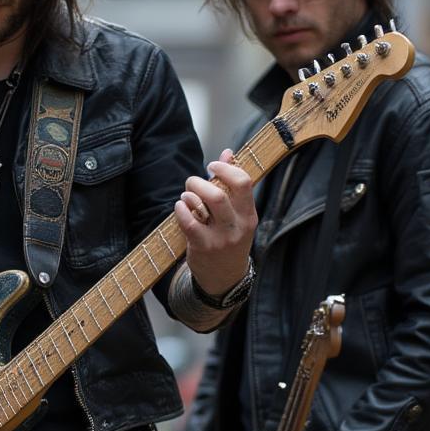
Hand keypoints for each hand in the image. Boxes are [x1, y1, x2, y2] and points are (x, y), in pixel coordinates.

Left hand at [173, 149, 256, 297]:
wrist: (224, 278)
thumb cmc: (229, 238)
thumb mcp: (237, 215)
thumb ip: (232, 184)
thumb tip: (228, 152)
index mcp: (249, 215)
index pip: (244, 182)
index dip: (225, 168)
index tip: (212, 166)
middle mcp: (237, 226)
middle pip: (220, 193)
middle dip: (200, 181)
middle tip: (192, 182)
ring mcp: (220, 238)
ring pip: (205, 204)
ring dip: (190, 194)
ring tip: (186, 196)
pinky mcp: (202, 247)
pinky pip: (188, 222)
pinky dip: (181, 209)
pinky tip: (180, 207)